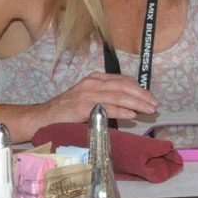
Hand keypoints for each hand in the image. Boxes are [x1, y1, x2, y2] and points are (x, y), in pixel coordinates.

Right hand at [38, 71, 158, 124]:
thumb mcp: (89, 98)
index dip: (139, 89)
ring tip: (148, 110)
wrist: (42, 118)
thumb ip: (107, 98)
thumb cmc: (67, 111)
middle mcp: (92, 83)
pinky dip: (120, 111)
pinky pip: (105, 108)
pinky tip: (132, 115)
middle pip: (123, 87)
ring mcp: (86, 94)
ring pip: (118, 96)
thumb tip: (131, 105)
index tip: (151, 97)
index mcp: (95, 79)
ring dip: (137, 103)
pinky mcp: (80, 107)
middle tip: (154, 104)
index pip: (123, 80)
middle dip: (142, 95)